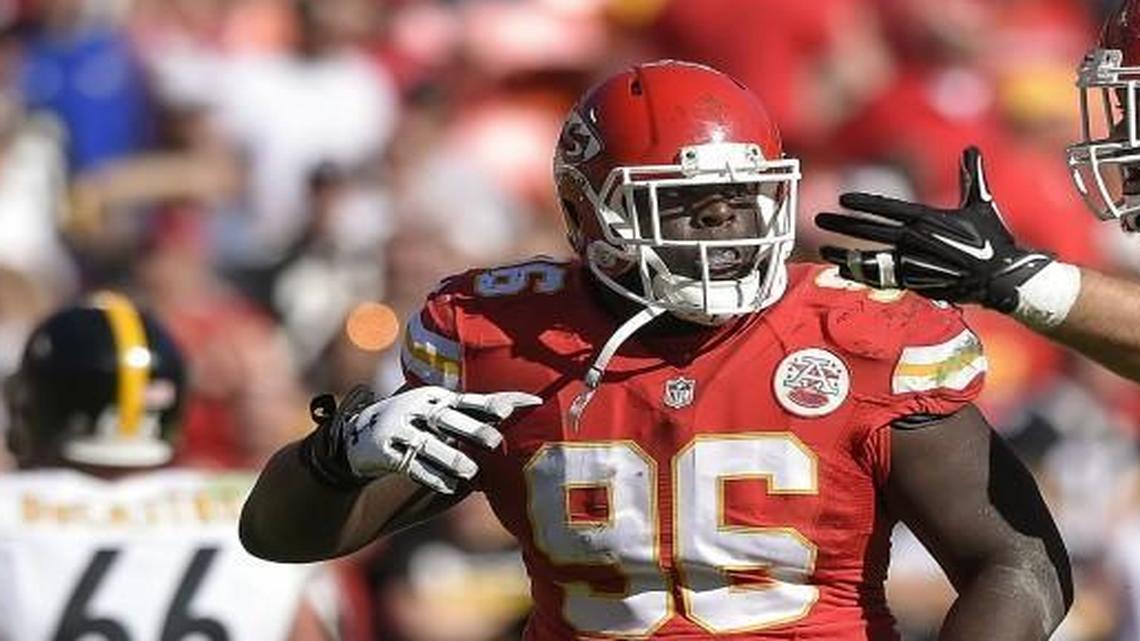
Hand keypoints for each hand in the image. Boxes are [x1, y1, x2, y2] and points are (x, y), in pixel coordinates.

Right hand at [303, 384, 541, 493]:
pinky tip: (448, 487)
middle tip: (496, 441)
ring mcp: (400, 428)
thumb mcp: (436, 417)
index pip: (474, 400)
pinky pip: (412, 466)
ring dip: (452, 460)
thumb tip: (506, 424)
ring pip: (432, 445)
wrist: (354, 440)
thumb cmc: (410, 429)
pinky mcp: (385, 451)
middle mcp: (419, 409)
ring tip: (471, 473)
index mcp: (437, 398)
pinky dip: (431, 477)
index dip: (501, 402)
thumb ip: (467, 420)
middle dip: (474, 430)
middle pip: (451, 419)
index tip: (531, 403)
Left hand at [814, 147, 1053, 312]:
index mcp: (931, 219)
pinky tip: (843, 269)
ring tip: (823, 248)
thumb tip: (972, 148)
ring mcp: (916, 263)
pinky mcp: (917, 282)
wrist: (1003, 277)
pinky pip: (884, 278)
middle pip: (874, 231)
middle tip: (819, 219)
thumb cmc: (993, 239)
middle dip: (844, 225)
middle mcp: (919, 241)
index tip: (843, 199)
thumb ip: (972, 176)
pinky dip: (863, 274)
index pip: (890, 208)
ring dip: (846, 253)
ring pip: (873, 257)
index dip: (865, 203)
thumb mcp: (982, 204)